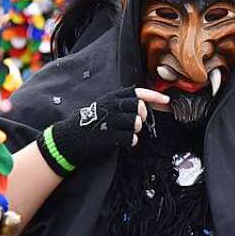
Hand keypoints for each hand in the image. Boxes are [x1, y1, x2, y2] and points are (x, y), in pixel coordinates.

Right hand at [38, 87, 168, 175]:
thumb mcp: (103, 107)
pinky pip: (129, 138)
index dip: (154, 95)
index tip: (166, 99)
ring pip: (135, 123)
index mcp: (110, 97)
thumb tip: (143, 106)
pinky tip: (126, 143)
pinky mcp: (107, 136)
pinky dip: (131, 142)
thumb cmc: (88, 124)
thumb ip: (121, 105)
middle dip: (142, 116)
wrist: (68, 139)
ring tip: (127, 134)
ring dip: (135, 131)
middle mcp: (110, 106)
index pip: (137, 92)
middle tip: (136, 123)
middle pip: (139, 107)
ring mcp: (108, 121)